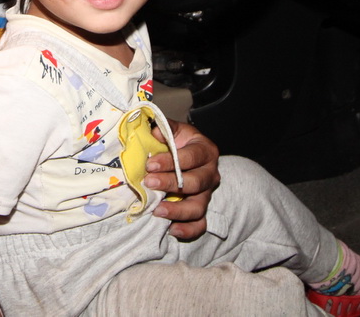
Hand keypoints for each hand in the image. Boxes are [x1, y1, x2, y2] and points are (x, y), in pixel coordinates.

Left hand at [144, 119, 219, 240]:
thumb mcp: (175, 131)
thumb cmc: (178, 142)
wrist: (188, 155)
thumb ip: (165, 129)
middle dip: (171, 184)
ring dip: (178, 211)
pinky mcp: (202, 210)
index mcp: (206, 151)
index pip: (192, 157)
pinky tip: (171, 230)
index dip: (171, 161)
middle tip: (149, 183)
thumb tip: (154, 132)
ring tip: (157, 210)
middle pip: (196, 183)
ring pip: (198, 207)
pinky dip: (188, 230)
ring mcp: (207, 194)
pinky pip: (199, 224)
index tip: (150, 164)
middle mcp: (210, 174)